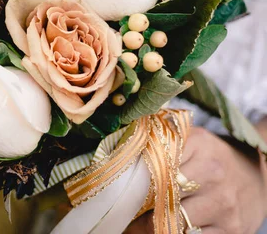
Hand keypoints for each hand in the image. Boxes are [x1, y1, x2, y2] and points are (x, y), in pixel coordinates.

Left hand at [125, 127, 266, 233]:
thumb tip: (117, 144)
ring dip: (149, 227)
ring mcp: (224, 204)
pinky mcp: (232, 230)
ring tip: (131, 226)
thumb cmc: (213, 157)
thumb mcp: (192, 139)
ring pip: (174, 222)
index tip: (112, 188)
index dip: (130, 180)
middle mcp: (213, 173)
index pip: (154, 163)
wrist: (257, 175)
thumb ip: (160, 140)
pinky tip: (160, 230)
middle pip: (160, 195)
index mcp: (199, 144)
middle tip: (117, 211)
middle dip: (135, 207)